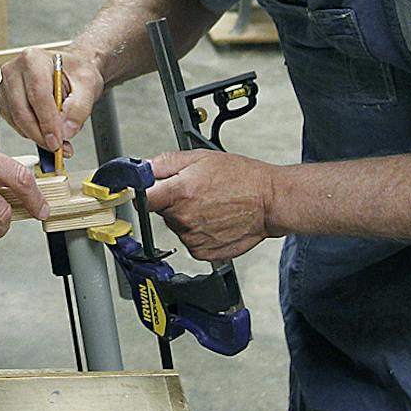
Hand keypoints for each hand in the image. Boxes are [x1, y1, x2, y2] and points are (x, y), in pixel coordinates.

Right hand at [0, 48, 103, 155]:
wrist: (70, 71)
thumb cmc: (75, 72)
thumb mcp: (88, 85)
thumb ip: (79, 108)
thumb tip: (66, 131)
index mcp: (33, 59)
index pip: (37, 95)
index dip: (47, 121)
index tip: (57, 140)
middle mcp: (14, 71)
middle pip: (22, 110)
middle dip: (41, 134)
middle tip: (58, 147)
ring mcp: (6, 87)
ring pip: (17, 120)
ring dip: (37, 136)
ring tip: (58, 140)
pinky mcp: (5, 101)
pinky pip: (15, 124)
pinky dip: (31, 133)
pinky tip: (46, 131)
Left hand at [144, 150, 280, 261]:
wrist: (270, 201)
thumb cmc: (242, 178)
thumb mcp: (200, 157)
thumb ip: (164, 163)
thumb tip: (141, 168)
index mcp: (180, 192)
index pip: (140, 199)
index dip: (142, 193)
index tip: (146, 191)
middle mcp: (183, 218)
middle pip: (159, 212)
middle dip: (171, 201)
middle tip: (194, 191)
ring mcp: (193, 238)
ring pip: (176, 226)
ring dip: (185, 217)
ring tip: (210, 205)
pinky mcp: (202, 252)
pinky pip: (189, 241)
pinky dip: (197, 232)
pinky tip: (214, 220)